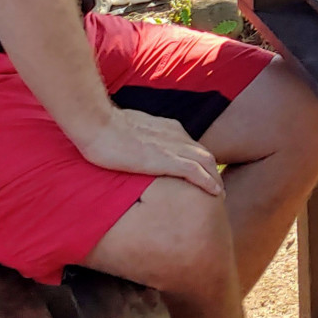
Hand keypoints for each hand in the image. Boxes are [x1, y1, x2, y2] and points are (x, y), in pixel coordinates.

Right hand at [69, 108, 223, 195]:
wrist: (97, 123)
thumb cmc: (103, 127)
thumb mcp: (127, 131)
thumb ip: (137, 139)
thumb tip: (130, 148)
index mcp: (166, 128)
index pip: (191, 146)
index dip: (200, 161)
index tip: (203, 175)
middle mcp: (174, 135)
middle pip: (204, 154)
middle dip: (214, 171)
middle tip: (217, 189)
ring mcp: (171, 146)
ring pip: (206, 162)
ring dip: (215, 178)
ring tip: (220, 195)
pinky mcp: (165, 159)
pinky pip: (195, 172)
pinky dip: (208, 182)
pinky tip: (215, 193)